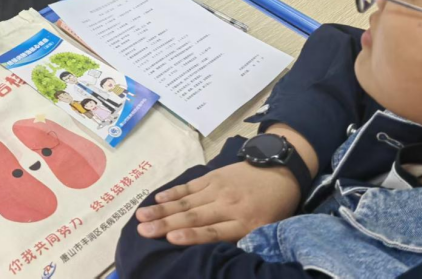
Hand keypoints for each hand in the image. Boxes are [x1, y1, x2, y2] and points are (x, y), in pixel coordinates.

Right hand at [135, 161, 300, 245]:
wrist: (280, 170)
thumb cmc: (273, 206)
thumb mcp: (266, 228)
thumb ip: (241, 238)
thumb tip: (216, 250)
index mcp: (244, 223)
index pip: (213, 232)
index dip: (191, 235)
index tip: (171, 238)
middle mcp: (228, 205)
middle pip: (193, 217)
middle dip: (166, 224)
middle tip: (143, 230)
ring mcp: (218, 189)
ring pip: (186, 201)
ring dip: (162, 209)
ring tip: (142, 215)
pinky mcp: (213, 176)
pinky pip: (190, 186)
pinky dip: (173, 193)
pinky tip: (158, 198)